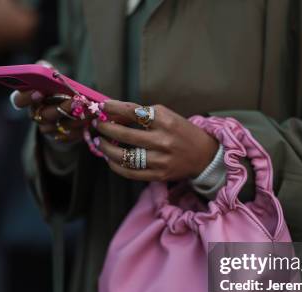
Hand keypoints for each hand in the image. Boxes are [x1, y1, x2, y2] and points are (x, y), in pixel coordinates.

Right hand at [11, 62, 92, 142]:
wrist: (65, 105)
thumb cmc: (54, 86)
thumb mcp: (48, 74)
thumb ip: (45, 68)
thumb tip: (48, 69)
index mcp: (27, 99)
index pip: (18, 100)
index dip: (27, 97)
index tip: (40, 92)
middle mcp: (36, 115)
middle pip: (46, 114)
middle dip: (62, 107)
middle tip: (75, 100)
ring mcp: (48, 128)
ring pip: (61, 125)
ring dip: (77, 117)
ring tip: (90, 108)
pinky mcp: (61, 137)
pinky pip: (71, 135)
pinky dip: (82, 126)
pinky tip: (92, 118)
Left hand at [95, 101, 218, 181]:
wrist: (203, 155)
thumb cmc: (181, 132)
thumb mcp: (166, 116)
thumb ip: (142, 115)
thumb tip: (113, 115)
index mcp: (165, 121)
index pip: (133, 112)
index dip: (113, 108)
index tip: (102, 106)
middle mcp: (162, 140)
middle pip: (125, 135)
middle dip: (106, 128)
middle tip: (98, 125)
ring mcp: (160, 160)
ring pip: (124, 156)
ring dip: (107, 149)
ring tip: (100, 143)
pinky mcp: (158, 175)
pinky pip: (130, 172)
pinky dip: (116, 166)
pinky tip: (110, 159)